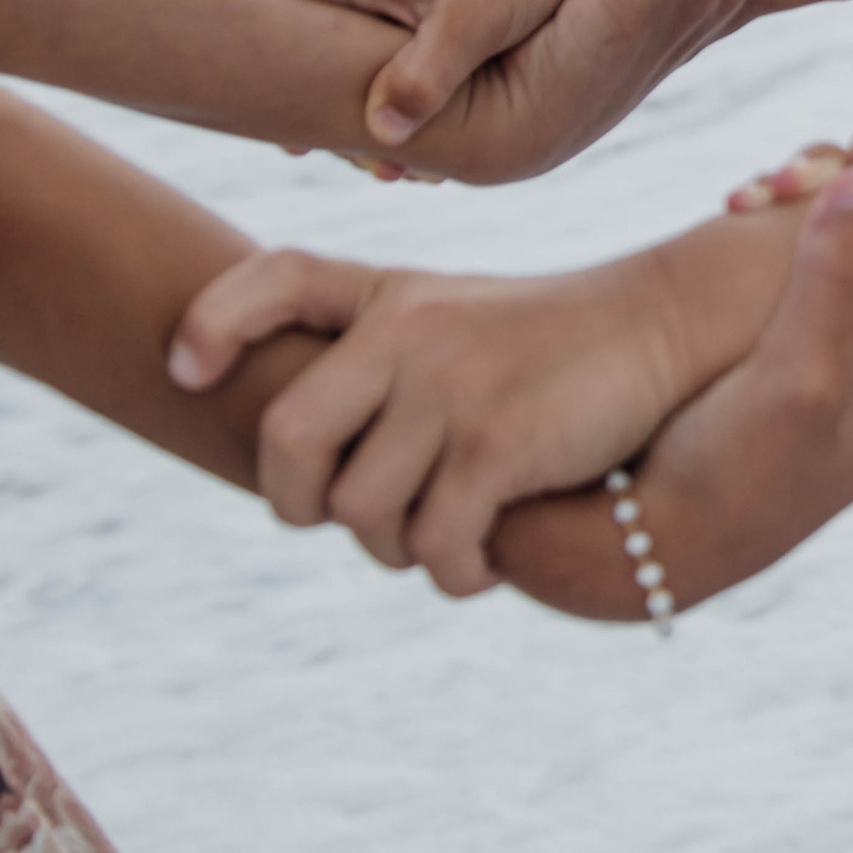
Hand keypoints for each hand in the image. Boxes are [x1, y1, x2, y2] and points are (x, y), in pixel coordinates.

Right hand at [150, 0, 592, 159]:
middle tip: (144, 49)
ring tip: (275, 142)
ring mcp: (384, 4)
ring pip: (310, 47)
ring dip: (281, 86)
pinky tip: (370, 156)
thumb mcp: (476, 18)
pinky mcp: (421, 21)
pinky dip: (346, 107)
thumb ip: (428, 70)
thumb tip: (379, 139)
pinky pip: (359, 67)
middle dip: (207, 20)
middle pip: (257, 1)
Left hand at [167, 238, 701, 592]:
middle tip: (352, 518)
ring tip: (446, 536)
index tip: (184, 373)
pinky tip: (487, 559)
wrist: (668, 326)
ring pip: (362, 514)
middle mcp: (408, 332)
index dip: (211, 325)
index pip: (275, 280)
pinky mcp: (497, 445)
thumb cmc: (559, 343)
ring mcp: (449, 387)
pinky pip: (434, 546)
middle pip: (288, 440)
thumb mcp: (463, 318)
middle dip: (304, 503)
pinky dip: (455, 572)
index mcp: (392, 294)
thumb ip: (389, 363)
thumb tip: (316, 480)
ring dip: (400, 548)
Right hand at [493, 173, 852, 618]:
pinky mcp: (777, 334)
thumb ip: (837, 284)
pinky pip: (806, 250)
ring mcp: (839, 348)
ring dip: (832, 192)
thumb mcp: (793, 379)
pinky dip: (781, 215)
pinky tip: (738, 204)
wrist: (630, 535)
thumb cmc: (730, 479)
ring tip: (775, 184)